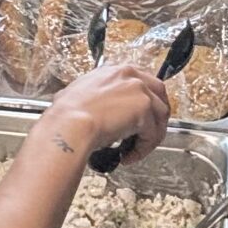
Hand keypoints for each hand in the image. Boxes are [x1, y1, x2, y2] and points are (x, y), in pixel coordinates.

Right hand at [31, 63, 169, 166]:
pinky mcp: (145, 108)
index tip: (140, 117)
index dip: (144, 101)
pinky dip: (144, 148)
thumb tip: (87, 107)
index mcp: (115, 71)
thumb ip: (90, 95)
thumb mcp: (77, 92)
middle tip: (147, 133)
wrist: (70, 124)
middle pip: (159, 94)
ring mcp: (140, 90)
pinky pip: (153, 133)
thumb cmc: (67, 113)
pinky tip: (128, 156)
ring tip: (135, 149)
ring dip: (151, 136)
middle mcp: (130, 75)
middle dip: (157, 115)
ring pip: (161, 115)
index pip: (142, 82)